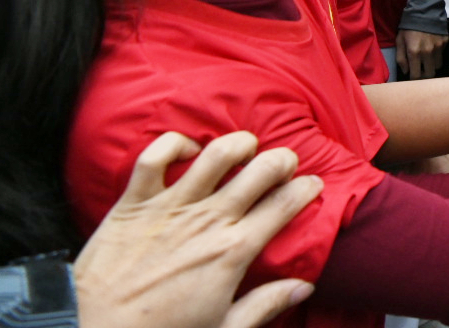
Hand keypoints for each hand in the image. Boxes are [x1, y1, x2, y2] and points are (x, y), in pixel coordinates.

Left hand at [74, 131, 321, 327]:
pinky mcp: (135, 202)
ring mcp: (171, 206)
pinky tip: (186, 150)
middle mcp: (209, 220)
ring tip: (244, 149)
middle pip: (263, 168)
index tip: (313, 186)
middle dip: (283, 160)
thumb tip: (305, 288)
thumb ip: (265, 305)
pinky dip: (174, 143)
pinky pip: (155, 155)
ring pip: (218, 152)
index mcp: (234, 251)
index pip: (287, 203)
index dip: (308, 188)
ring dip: (239, 144)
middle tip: (283, 166)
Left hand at [395, 29, 446, 79]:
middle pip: (430, 74)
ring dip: (432, 65)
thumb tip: (406, 71)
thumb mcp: (399, 41)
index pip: (416, 75)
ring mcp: (438, 47)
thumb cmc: (408, 27)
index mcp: (414, 53)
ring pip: (438, 65)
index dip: (414, 78)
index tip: (412, 75)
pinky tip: (432, 46)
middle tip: (421, 70)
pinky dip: (437, 54)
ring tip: (427, 59)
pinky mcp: (445, 41)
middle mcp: (428, 52)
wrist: (423, 10)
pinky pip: (442, 54)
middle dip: (425, 74)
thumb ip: (401, 58)